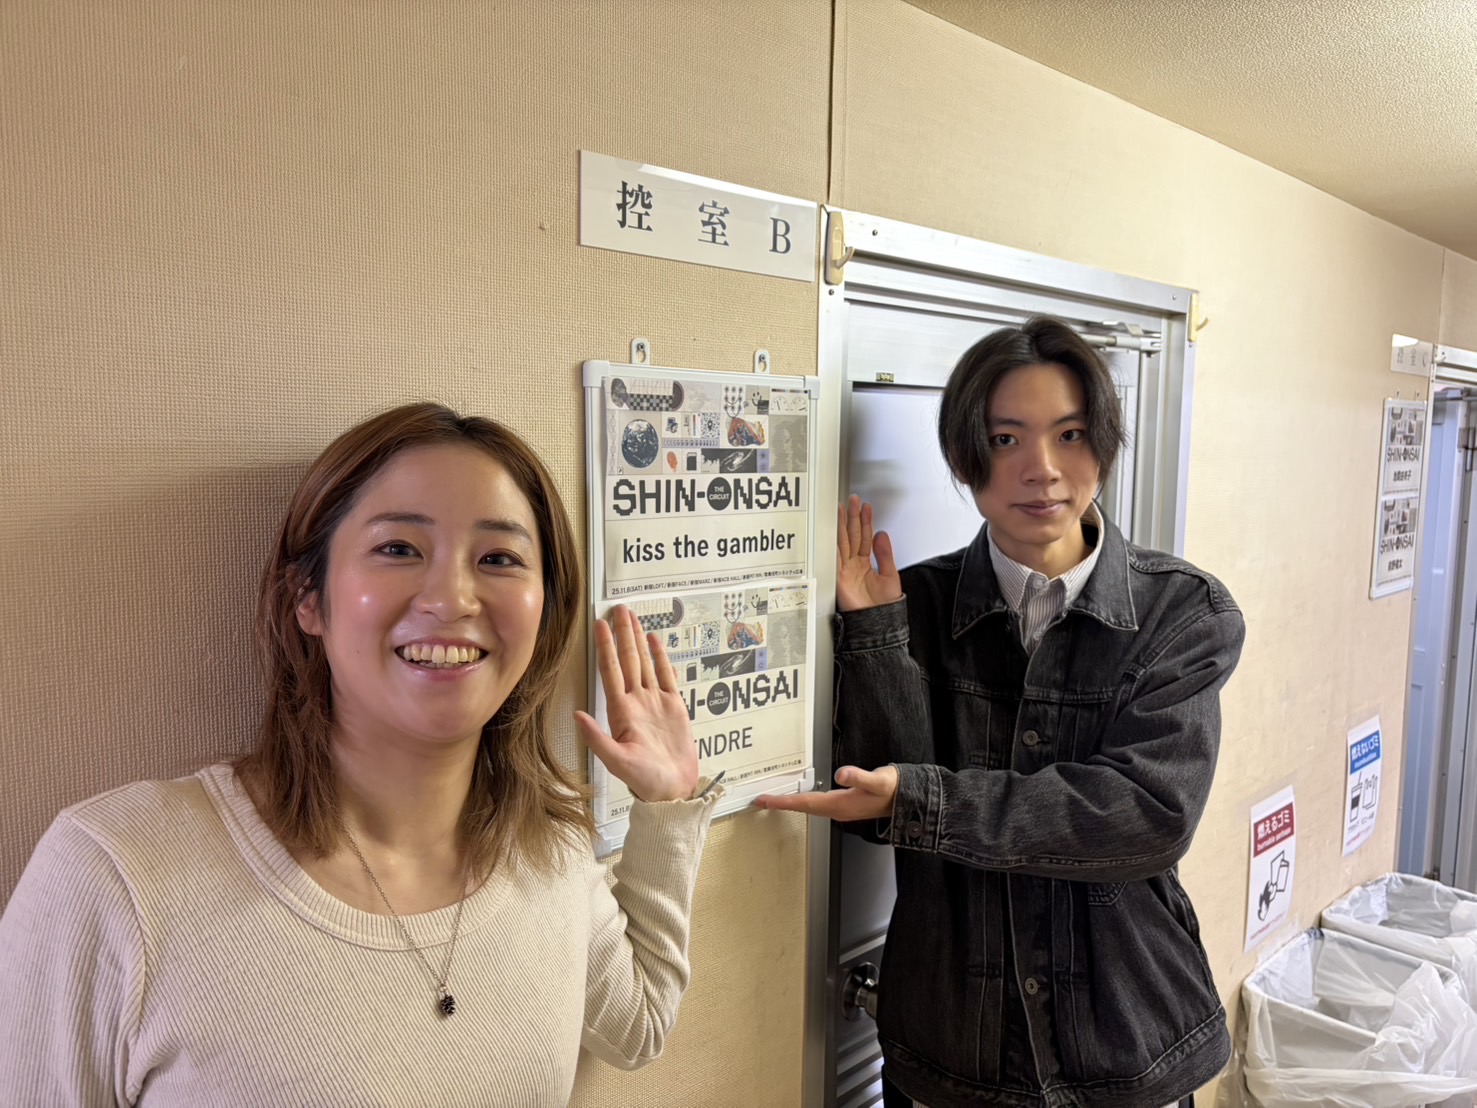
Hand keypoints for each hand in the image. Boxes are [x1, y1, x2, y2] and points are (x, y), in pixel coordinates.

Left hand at [575, 605, 699, 803]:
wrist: (672, 791)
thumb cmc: (645, 781)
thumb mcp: (617, 762)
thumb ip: (597, 739)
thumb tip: (576, 715)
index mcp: (622, 712)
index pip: (612, 671)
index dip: (606, 647)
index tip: (600, 625)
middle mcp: (637, 702)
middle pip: (628, 660)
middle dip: (622, 634)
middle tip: (618, 610)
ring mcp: (655, 703)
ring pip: (645, 663)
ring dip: (638, 640)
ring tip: (633, 618)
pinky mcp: (674, 707)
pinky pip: (666, 676)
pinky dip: (661, 658)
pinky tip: (655, 642)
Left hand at [752, 765, 897, 820]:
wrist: (906, 800)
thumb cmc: (892, 790)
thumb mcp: (878, 781)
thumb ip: (859, 777)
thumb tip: (841, 774)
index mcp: (840, 805)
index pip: (805, 803)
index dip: (784, 802)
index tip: (765, 801)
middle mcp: (837, 810)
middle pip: (802, 808)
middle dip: (781, 804)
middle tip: (761, 801)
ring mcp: (840, 809)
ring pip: (809, 808)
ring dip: (791, 804)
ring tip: (773, 801)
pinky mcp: (844, 805)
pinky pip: (816, 805)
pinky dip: (803, 801)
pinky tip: (799, 797)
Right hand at [837, 495, 901, 611]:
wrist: (876, 625)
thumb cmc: (882, 607)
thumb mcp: (890, 575)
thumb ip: (885, 554)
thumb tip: (882, 534)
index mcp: (865, 564)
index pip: (864, 537)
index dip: (866, 521)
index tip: (866, 507)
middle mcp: (853, 565)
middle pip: (852, 536)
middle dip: (853, 517)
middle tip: (853, 500)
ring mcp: (845, 569)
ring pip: (843, 541)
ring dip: (843, 524)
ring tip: (844, 508)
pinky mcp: (838, 576)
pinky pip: (835, 555)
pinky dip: (834, 542)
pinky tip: (835, 529)